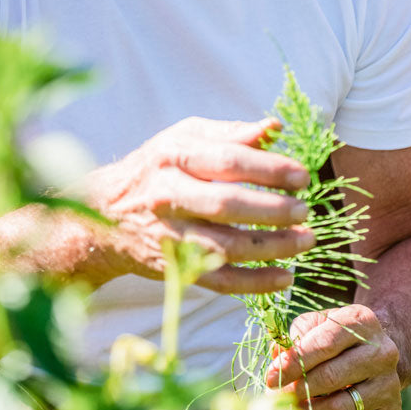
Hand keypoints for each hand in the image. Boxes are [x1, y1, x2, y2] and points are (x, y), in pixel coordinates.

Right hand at [84, 116, 315, 293]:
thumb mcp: (185, 138)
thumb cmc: (157, 167)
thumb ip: (231, 134)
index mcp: (174, 156)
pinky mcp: (173, 266)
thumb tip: (274, 126)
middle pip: (227, 204)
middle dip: (273, 209)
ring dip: (272, 247)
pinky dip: (255, 283)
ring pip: (226, 246)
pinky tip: (285, 277)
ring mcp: (169, 234)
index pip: (228, 161)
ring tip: (305, 240)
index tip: (302, 176)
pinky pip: (218, 280)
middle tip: (305, 210)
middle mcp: (168, 195)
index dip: (269, 169)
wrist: (104, 211)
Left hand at [265, 305, 401, 409]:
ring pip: (341, 408)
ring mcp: (390, 384)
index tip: (270, 378)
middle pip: (331, 377)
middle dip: (298, 390)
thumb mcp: (318, 324)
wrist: (377, 354)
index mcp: (362, 322)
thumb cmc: (337, 337)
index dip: (293, 363)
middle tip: (278, 398)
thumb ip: (295, 338)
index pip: (323, 344)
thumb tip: (277, 357)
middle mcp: (383, 352)